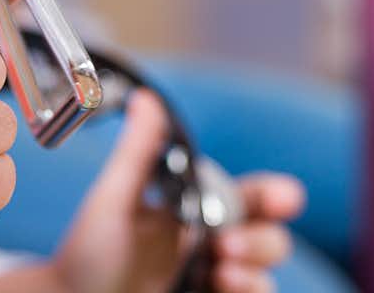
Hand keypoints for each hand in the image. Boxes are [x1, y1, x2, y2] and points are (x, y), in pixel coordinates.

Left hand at [54, 91, 303, 292]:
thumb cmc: (86, 255)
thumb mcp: (113, 201)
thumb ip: (136, 153)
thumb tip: (146, 99)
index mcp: (196, 212)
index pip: (250, 199)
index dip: (275, 195)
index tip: (286, 197)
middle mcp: (210, 246)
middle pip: (269, 238)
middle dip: (263, 239)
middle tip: (227, 245)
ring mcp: (211, 279)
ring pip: (264, 275)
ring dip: (256, 269)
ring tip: (223, 271)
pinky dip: (250, 291)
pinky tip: (225, 286)